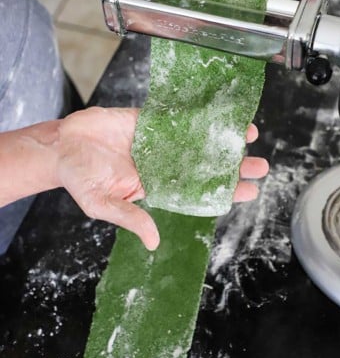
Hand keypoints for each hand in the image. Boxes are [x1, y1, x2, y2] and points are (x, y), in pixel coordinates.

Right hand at [56, 108, 267, 249]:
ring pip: (198, 140)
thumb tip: (154, 242)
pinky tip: (219, 114)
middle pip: (205, 165)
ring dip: (222, 139)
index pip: (198, 191)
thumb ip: (129, 217)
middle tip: (260, 165)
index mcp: (156, 186)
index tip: (248, 190)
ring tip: (249, 135)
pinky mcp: (149, 119)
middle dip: (233, 166)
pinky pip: (178, 117)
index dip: (224, 191)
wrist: (62, 145)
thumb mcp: (101, 203)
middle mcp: (162, 163)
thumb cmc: (79, 178)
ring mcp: (157, 140)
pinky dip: (199, 115)